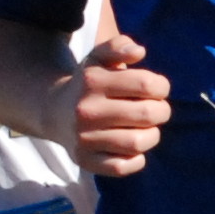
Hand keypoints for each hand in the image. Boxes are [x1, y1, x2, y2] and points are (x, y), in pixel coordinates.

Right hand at [71, 31, 172, 176]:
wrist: (52, 111)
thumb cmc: (88, 83)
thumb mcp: (99, 58)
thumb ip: (119, 47)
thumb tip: (139, 52)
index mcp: (93, 81)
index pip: (146, 84)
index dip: (161, 87)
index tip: (157, 89)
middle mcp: (87, 110)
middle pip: (148, 114)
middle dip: (162, 111)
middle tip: (157, 110)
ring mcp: (84, 138)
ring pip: (138, 142)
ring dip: (152, 135)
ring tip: (147, 129)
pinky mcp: (85, 160)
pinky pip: (123, 167)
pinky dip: (136, 159)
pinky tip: (133, 148)